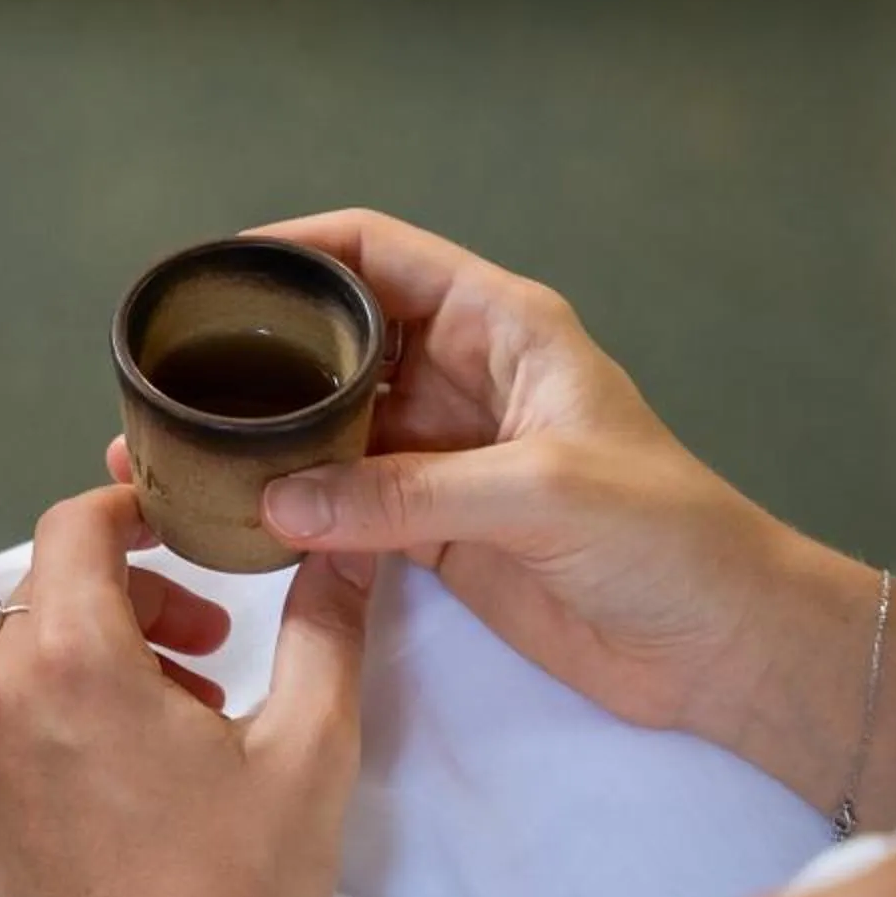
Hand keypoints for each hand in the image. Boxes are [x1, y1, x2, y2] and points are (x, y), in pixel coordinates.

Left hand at [0, 486, 375, 896]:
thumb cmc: (240, 889)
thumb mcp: (311, 747)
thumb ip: (327, 627)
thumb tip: (346, 546)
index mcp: (69, 660)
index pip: (73, 527)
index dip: (132, 509)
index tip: (191, 530)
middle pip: (54, 591)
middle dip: (137, 594)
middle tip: (216, 642)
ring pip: (32, 657)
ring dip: (108, 656)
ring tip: (192, 713)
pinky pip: (13, 723)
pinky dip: (70, 714)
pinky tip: (141, 774)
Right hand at [219, 209, 836, 744]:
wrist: (724, 646)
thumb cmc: (665, 538)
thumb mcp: (542, 494)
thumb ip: (406, 494)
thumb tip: (275, 501)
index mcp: (500, 327)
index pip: (379, 254)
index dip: (296, 250)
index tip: (214, 274)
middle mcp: (459, 377)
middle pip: (337, 338)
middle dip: (259, 349)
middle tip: (171, 373)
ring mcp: (439, 455)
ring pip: (327, 424)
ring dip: (263, 435)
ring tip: (175, 446)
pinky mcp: (427, 529)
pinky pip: (338, 503)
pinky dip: (287, 506)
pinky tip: (228, 513)